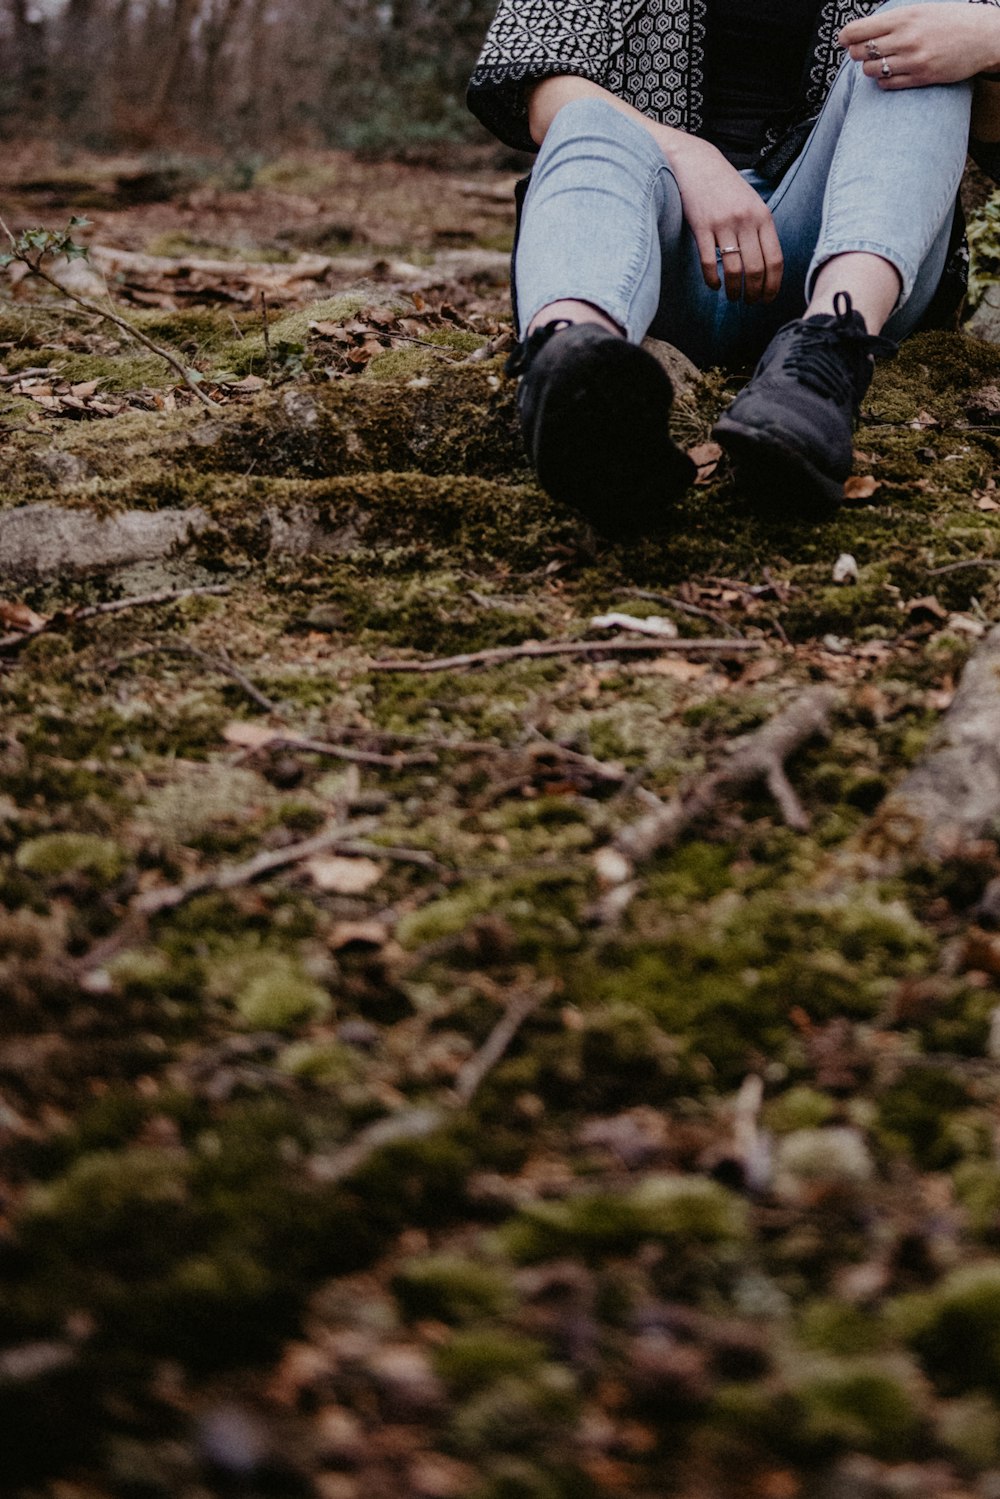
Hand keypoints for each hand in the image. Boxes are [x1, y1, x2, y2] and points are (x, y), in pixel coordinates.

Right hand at [656, 129, 782, 302]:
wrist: (696, 163)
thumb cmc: (725, 186)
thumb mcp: (751, 204)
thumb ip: (759, 230)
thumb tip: (766, 265)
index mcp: (763, 216)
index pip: (775, 260)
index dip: (773, 285)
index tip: (768, 298)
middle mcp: (746, 221)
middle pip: (756, 269)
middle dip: (754, 293)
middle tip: (750, 302)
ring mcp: (723, 224)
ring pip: (734, 270)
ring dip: (734, 291)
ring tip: (733, 297)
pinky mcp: (701, 227)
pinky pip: (709, 263)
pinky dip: (712, 280)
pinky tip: (714, 285)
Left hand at [840, 3, 999, 87]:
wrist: (984, 35)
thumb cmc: (951, 21)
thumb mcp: (921, 10)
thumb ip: (893, 21)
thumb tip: (861, 32)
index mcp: (904, 16)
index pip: (858, 30)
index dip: (846, 37)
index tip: (845, 39)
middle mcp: (906, 38)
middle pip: (860, 52)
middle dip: (856, 53)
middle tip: (862, 51)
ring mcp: (913, 60)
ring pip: (870, 70)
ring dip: (869, 68)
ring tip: (879, 61)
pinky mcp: (920, 78)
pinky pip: (886, 84)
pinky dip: (882, 80)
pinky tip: (890, 72)